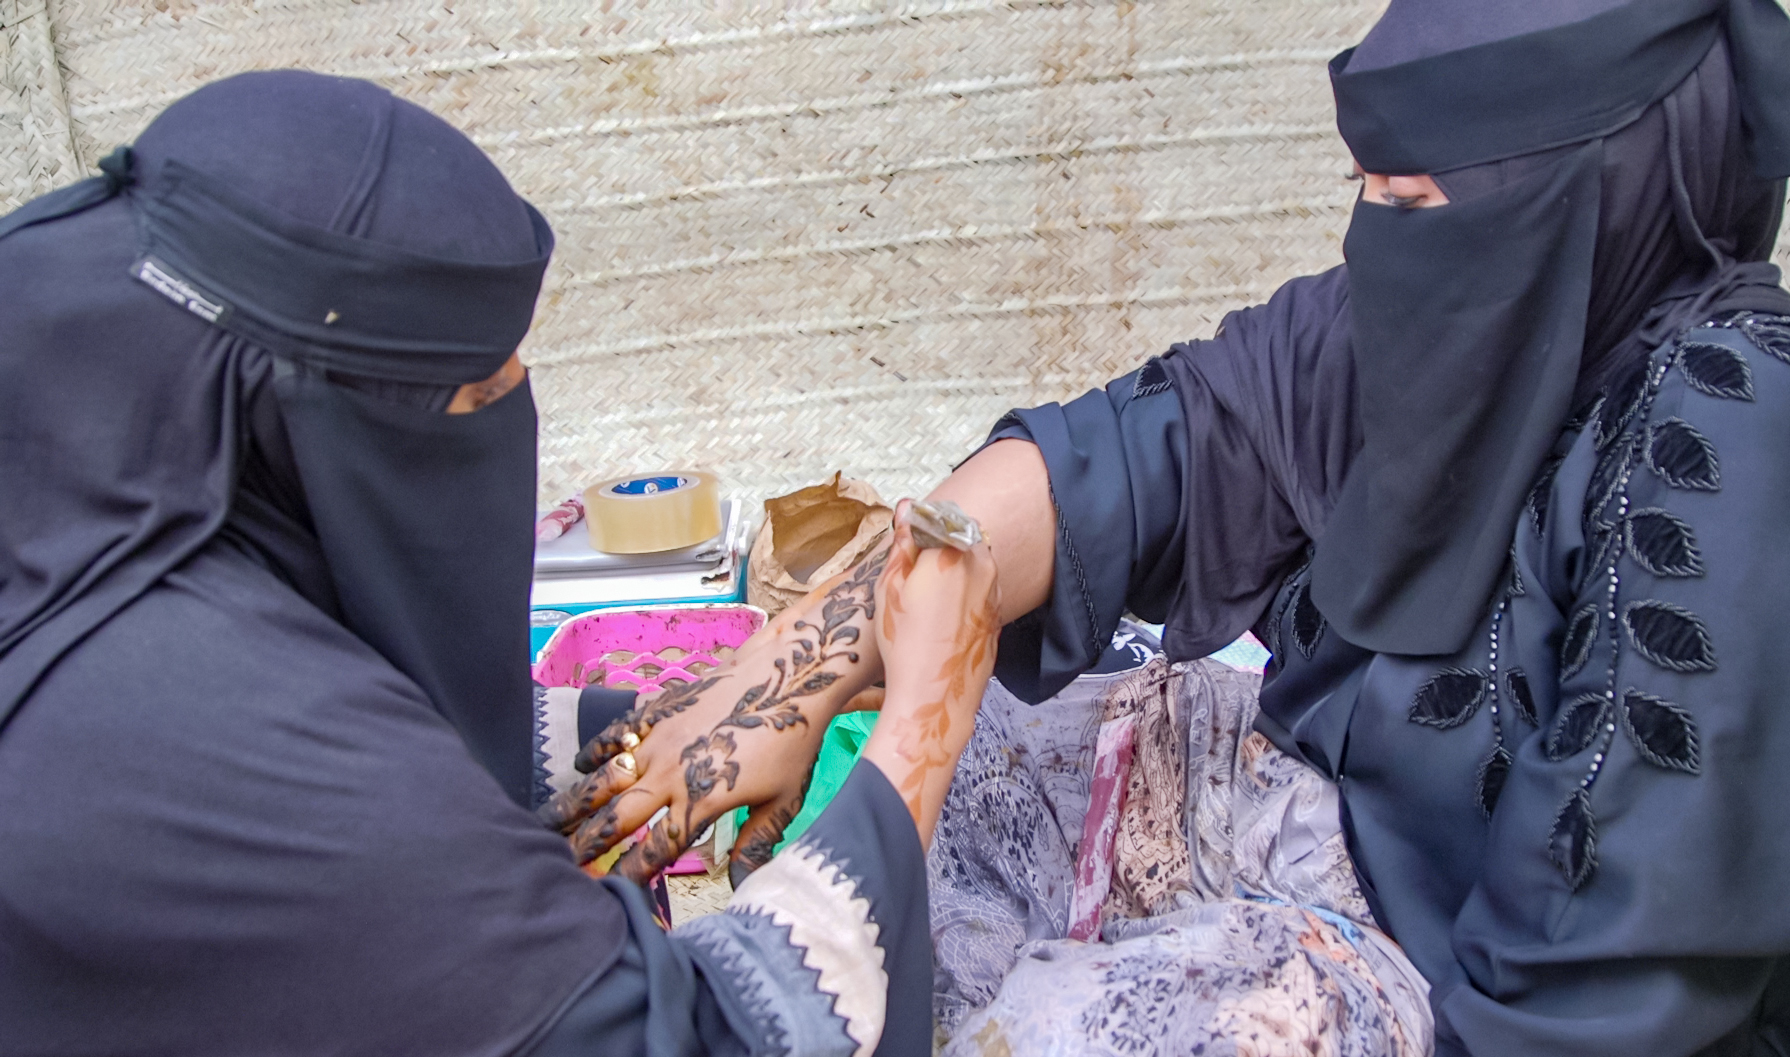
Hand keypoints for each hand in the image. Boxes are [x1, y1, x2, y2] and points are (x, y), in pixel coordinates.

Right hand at [536, 539, 891, 884]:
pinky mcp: (657, 710)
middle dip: (585, 847)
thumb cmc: (791, 741)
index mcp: (701, 802)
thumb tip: (741, 887)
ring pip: (604, 779)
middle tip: (559, 866)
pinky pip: (616, 734)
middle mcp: (670, 774)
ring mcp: (659, 740)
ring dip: (572, 804)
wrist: (790, 673)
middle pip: (617, 820)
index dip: (630, 876)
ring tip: (544, 824)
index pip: (655, 850)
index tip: (608, 895)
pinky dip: (595, 751)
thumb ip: (755, 845)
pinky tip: (578, 767)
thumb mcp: (782, 801)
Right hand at [861, 500, 999, 844]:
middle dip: (940, 544)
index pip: (939, 515)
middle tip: (914, 572)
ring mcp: (995, 590)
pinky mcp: (998, 613)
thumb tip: (907, 507)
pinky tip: (943, 616)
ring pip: (974, 561)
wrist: (935, 697)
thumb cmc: (904, 642)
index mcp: (951, 552)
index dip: (919, 524)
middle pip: (961, 536)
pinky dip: (965, 591)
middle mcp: (981, 565)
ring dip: (954, 567)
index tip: (905, 539)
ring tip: (928, 597)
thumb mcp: (890, 589)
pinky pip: (982, 588)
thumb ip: (902, 544)